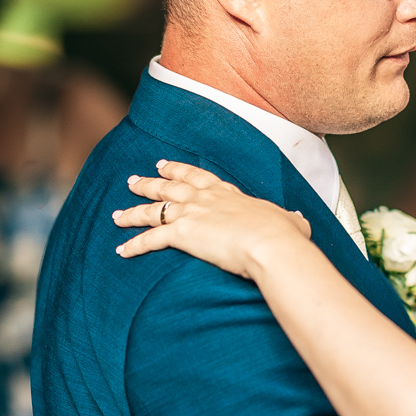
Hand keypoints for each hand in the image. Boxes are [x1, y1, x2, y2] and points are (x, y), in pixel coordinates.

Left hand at [112, 162, 310, 276]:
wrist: (271, 245)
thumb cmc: (283, 236)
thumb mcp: (290, 222)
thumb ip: (290, 220)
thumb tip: (298, 220)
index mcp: (228, 193)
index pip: (198, 177)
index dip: (179, 170)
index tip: (164, 165)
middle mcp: (205, 199)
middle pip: (169, 186)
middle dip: (149, 183)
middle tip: (133, 180)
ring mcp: (192, 214)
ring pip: (153, 209)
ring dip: (133, 212)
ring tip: (116, 215)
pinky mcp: (182, 234)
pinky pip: (151, 239)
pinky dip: (134, 245)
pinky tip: (121, 250)